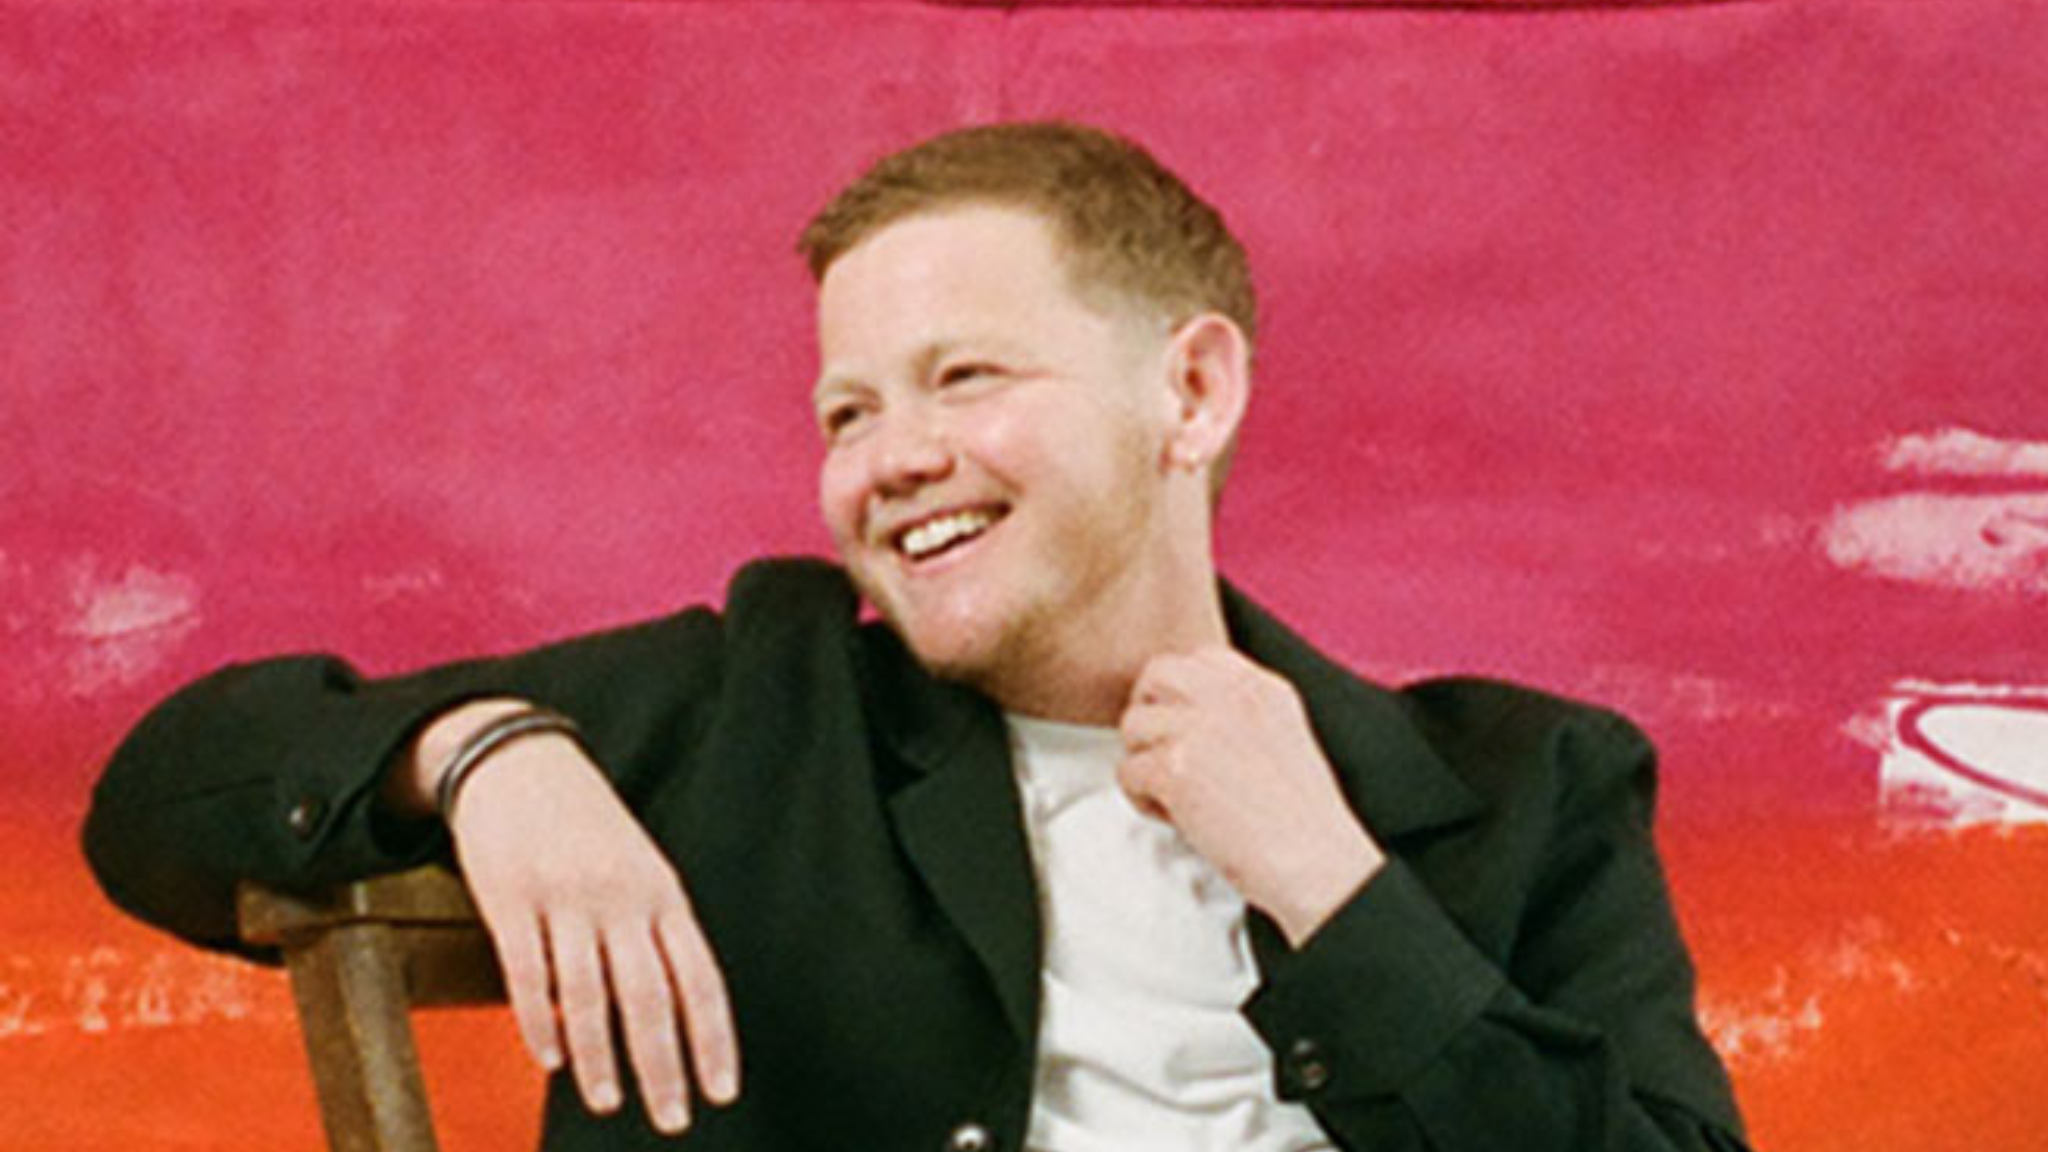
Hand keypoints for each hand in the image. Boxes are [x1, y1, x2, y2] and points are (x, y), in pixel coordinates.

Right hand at [403, 702, 739, 1134]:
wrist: (518, 760)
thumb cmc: (587, 826)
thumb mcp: (640, 870)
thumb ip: (655, 936)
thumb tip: (672, 1019)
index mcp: (663, 894)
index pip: (699, 978)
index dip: (713, 1039)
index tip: (721, 1092)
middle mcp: (621, 897)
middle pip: (649, 996)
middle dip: (663, 1065)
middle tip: (672, 1120)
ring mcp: (565, 896)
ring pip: (588, 994)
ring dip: (599, 1058)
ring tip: (606, 1103)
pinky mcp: (510, 897)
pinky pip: (528, 971)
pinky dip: (541, 1019)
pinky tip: (550, 1059)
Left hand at [1117, 649, 1384, 945]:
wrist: (1315, 861)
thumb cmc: (1304, 821)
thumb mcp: (1285, 738)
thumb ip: (1239, 714)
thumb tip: (1189, 716)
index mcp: (1262, 688)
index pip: (1199, 657)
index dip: (1179, 691)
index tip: (1182, 723)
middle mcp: (1229, 698)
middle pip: (1157, 674)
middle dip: (1149, 710)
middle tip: (1161, 750)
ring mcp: (1199, 729)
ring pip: (1133, 724)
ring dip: (1144, 760)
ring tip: (1176, 794)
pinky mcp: (1175, 768)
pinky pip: (1127, 771)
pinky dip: (1143, 800)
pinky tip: (1178, 817)